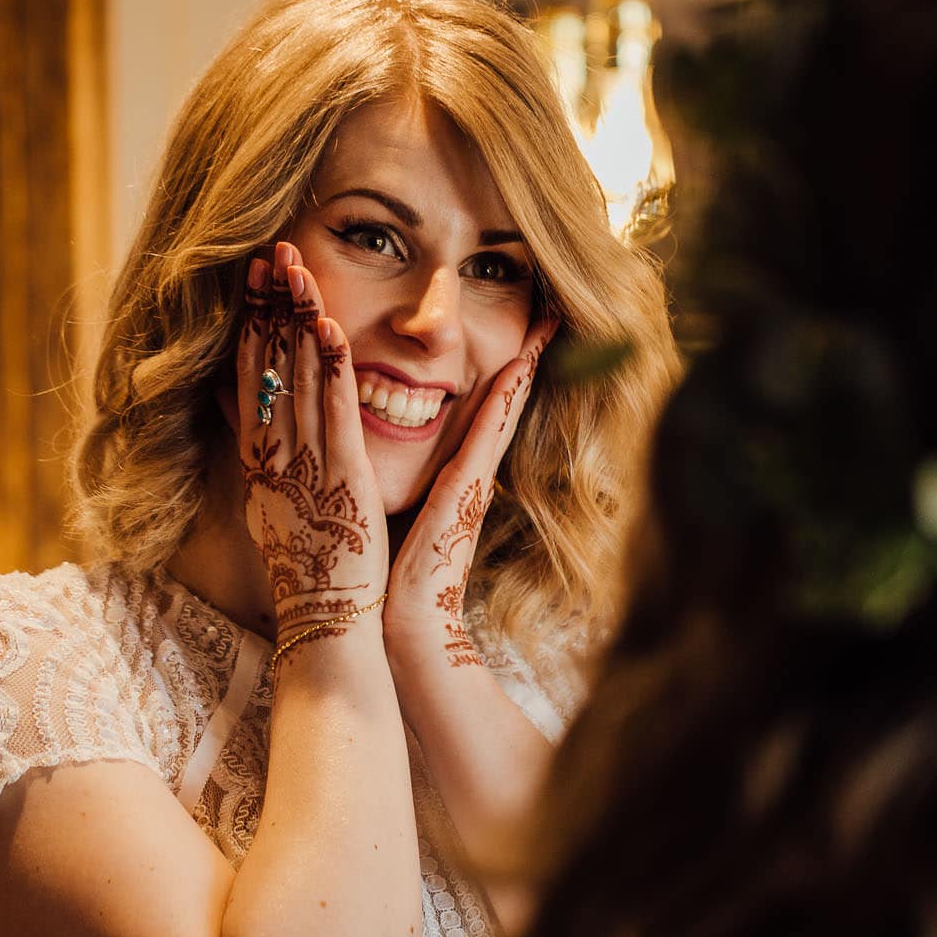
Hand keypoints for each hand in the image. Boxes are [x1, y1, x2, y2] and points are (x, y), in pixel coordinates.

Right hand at [236, 242, 389, 645]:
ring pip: (297, 378)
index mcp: (261, 464)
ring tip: (294, 266)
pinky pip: (335, 414)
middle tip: (267, 249)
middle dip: (267, 304)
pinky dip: (331, 369)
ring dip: (296, 318)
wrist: (326, 629)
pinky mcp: (340, 480)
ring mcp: (305, 466)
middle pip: (267, 366)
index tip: (252, 279)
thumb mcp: (272, 511)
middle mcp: (275, 458)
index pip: (252, 379)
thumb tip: (244, 423)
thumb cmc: (309, 576)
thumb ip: (261, 462)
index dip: (251, 324)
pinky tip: (330, 328)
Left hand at [383, 313, 559, 666]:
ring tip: (545, 323)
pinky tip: (520, 368)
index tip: (516, 334)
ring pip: (502, 409)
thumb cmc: (395, 576)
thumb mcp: (399, 514)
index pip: (480, 413)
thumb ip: (402, 485)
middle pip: (502, 403)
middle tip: (549, 312)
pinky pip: (487, 436)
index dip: (501, 372)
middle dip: (526, 356)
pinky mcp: (466, 491)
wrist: (406, 623)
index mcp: (454, 477)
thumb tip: (387, 463)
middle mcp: (471, 473)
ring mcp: (474, 480)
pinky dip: (505, 401)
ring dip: (525, 363)